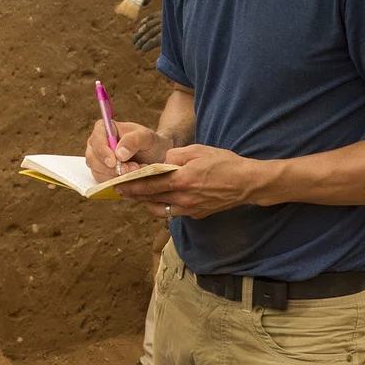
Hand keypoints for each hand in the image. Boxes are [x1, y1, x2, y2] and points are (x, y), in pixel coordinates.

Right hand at [85, 118, 168, 180]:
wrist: (154, 155)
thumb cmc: (149, 142)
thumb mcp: (147, 137)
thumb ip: (134, 141)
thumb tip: (119, 154)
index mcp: (103, 128)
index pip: (96, 140)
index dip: (102, 152)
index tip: (114, 162)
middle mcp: (96, 144)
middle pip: (92, 158)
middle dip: (111, 168)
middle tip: (131, 168)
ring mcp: (97, 159)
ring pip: (97, 171)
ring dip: (116, 175)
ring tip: (135, 170)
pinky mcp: (101, 173)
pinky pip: (103, 181)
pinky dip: (117, 181)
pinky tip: (131, 176)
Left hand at [115, 144, 267, 220]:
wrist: (245, 183)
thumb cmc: (224, 163)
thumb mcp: (198, 150)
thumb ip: (175, 156)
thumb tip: (161, 162)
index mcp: (181, 180)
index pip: (149, 185)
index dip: (131, 186)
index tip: (119, 185)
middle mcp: (183, 198)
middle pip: (151, 199)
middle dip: (134, 195)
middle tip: (121, 192)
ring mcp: (190, 209)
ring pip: (160, 209)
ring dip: (147, 203)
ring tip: (138, 197)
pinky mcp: (196, 214)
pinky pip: (173, 213)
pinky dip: (163, 207)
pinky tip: (159, 200)